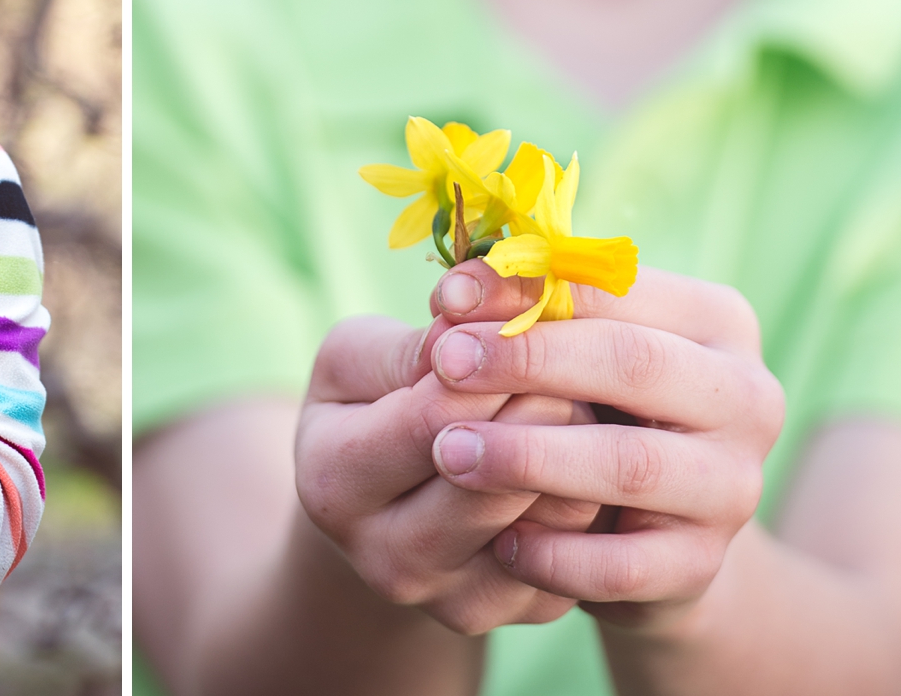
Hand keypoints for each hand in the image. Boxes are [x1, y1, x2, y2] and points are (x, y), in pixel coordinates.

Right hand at [294, 268, 600, 635]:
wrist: (382, 512)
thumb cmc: (368, 411)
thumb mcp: (355, 362)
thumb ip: (406, 344)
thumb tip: (470, 327)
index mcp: (334, 483)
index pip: (433, 419)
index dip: (491, 361)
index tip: (528, 314)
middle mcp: (388, 558)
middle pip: (496, 478)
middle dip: (544, 402)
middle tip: (577, 350)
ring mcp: (454, 599)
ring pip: (551, 517)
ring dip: (580, 448)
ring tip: (582, 395)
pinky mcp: (516, 614)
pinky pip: (580, 548)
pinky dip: (595, 493)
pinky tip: (586, 449)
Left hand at [423, 266, 784, 629]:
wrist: (647, 531)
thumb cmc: (589, 405)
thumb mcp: (568, 349)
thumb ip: (522, 315)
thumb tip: (453, 298)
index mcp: (715, 320)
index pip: (620, 286)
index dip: (527, 288)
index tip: (447, 298)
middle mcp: (745, 397)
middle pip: (634, 363)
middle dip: (527, 360)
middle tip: (443, 365)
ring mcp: (733, 486)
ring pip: (630, 466)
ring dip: (528, 456)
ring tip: (449, 451)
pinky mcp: (703, 564)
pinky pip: (623, 565)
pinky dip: (555, 555)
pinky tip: (498, 542)